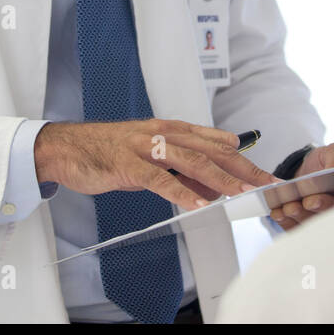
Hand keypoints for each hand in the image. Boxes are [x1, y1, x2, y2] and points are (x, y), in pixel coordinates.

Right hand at [33, 119, 276, 211]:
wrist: (67, 147)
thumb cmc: (109, 152)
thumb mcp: (150, 158)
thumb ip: (180, 169)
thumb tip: (212, 188)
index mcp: (171, 130)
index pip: (216, 144)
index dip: (243, 159)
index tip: (265, 174)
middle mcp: (163, 134)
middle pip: (211, 151)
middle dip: (242, 168)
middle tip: (266, 183)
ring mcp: (145, 148)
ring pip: (191, 161)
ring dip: (220, 178)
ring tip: (241, 192)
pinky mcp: (128, 165)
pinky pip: (158, 179)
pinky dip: (180, 192)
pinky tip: (197, 204)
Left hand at [269, 141, 333, 230]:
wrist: (303, 175)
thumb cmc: (326, 164)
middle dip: (328, 206)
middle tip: (311, 200)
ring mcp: (333, 226)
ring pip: (323, 227)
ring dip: (305, 217)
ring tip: (290, 205)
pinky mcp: (313, 234)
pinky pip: (303, 232)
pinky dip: (289, 223)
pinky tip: (280, 212)